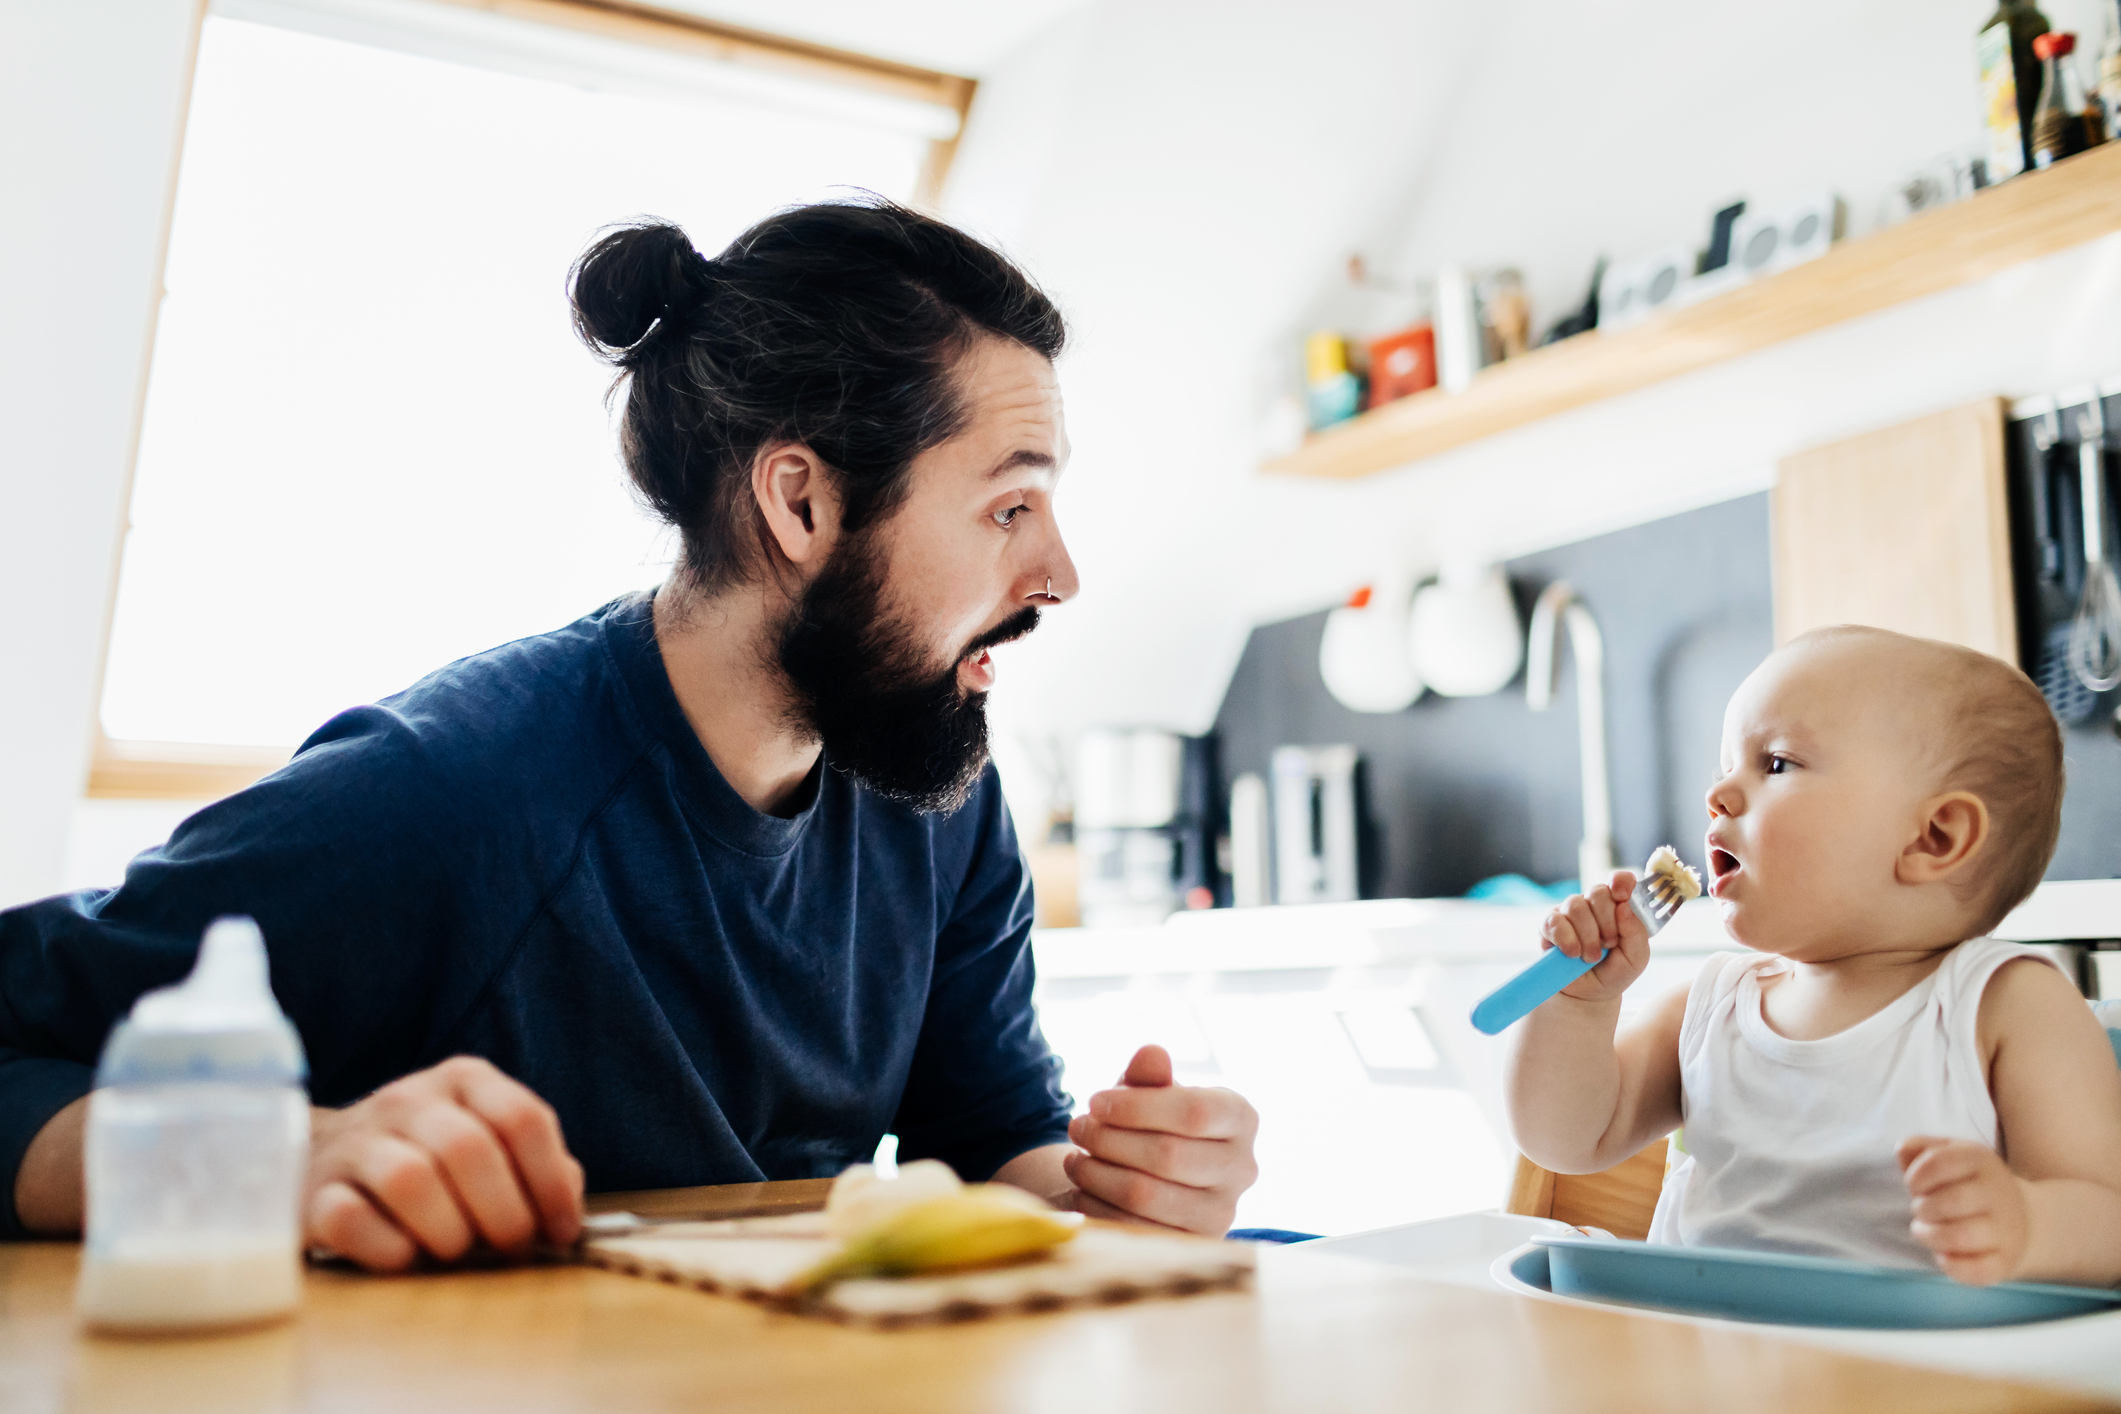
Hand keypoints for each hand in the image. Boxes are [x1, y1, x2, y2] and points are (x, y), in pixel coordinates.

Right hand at [306, 1056, 584, 1271]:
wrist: (328, 1162)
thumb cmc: (433, 1162)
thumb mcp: (491, 1146)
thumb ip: (539, 1169)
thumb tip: (566, 1213)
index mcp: (464, 1080)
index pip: (522, 1118)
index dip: (551, 1182)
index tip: (561, 1232)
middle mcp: (407, 1099)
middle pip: (469, 1149)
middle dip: (504, 1214)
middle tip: (511, 1250)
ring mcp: (355, 1141)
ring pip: (410, 1180)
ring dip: (448, 1233)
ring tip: (457, 1252)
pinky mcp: (312, 1191)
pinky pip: (351, 1220)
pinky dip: (389, 1250)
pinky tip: (406, 1257)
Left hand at [1061, 1045, 1257, 1236]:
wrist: (1154, 1176)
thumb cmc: (1152, 1122)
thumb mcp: (1149, 1093)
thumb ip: (1150, 1075)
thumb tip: (1151, 1053)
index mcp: (1241, 1118)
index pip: (1195, 1111)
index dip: (1137, 1106)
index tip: (1094, 1101)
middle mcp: (1243, 1167)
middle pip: (1168, 1154)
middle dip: (1109, 1138)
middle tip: (1076, 1127)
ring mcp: (1222, 1213)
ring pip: (1146, 1194)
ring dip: (1097, 1173)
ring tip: (1073, 1157)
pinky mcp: (1191, 1245)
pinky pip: (1134, 1229)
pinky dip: (1098, 1206)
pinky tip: (1082, 1188)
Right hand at [1543, 870, 1650, 1004]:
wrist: (1588, 995)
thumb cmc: (1614, 972)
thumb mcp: (1636, 958)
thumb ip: (1637, 933)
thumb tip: (1624, 906)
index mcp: (1617, 906)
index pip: (1620, 880)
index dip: (1621, 882)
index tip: (1622, 896)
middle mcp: (1592, 904)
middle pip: (1598, 892)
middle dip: (1607, 923)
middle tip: (1609, 944)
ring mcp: (1568, 912)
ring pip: (1576, 906)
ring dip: (1588, 937)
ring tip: (1591, 957)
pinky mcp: (1548, 925)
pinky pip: (1555, 922)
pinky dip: (1567, 940)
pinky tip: (1572, 954)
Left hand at [1899, 1135, 2029, 1285]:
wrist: (2025, 1216)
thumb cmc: (1968, 1183)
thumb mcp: (1949, 1154)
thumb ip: (1920, 1147)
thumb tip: (1902, 1149)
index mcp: (1980, 1160)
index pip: (1938, 1163)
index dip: (1915, 1177)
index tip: (1914, 1186)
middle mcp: (1998, 1193)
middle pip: (1950, 1202)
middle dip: (1922, 1208)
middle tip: (1921, 1210)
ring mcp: (2006, 1230)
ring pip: (1961, 1237)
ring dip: (1930, 1236)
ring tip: (1924, 1231)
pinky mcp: (2006, 1261)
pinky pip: (1977, 1270)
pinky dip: (1951, 1266)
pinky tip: (1943, 1255)